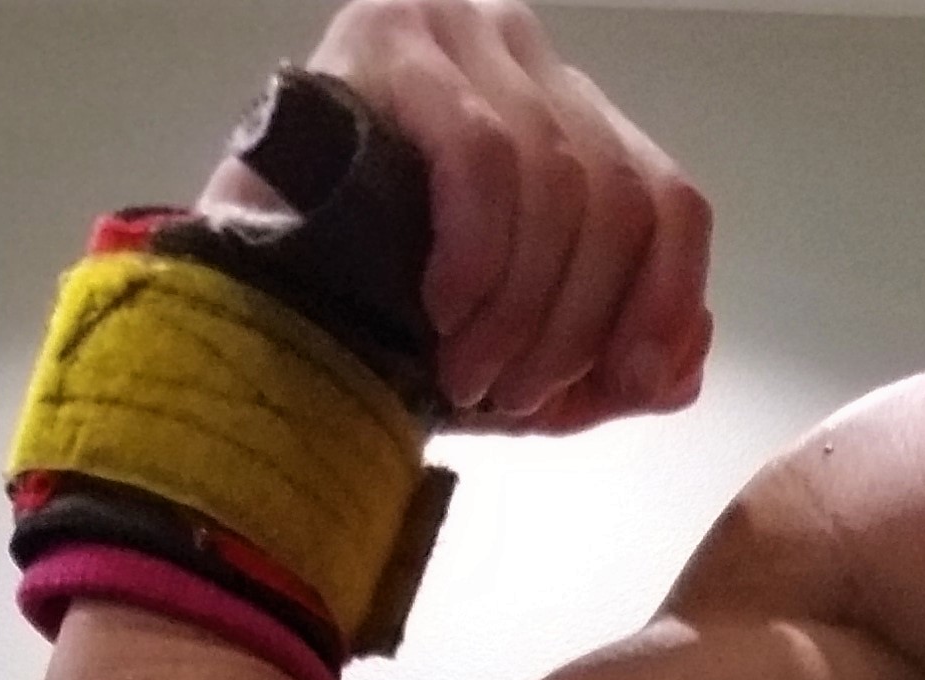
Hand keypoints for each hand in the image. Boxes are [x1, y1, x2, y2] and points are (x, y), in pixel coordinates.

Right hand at [200, 0, 713, 433]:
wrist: (240, 302)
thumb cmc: (381, 319)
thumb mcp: (526, 360)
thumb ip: (616, 362)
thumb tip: (684, 361)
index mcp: (569, 122)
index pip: (667, 198)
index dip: (665, 298)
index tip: (631, 380)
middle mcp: (523, 56)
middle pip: (617, 198)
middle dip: (578, 323)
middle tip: (522, 398)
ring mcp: (457, 34)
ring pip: (559, 185)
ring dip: (524, 308)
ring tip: (474, 374)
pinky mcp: (391, 40)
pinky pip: (484, 159)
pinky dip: (480, 255)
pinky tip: (442, 310)